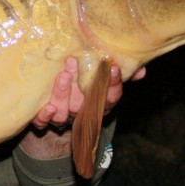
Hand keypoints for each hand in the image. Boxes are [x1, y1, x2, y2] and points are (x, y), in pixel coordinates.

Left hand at [31, 57, 145, 129]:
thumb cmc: (81, 85)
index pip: (111, 97)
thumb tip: (141, 70)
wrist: (53, 102)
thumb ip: (120, 74)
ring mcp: (63, 118)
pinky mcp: (44, 121)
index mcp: (98, 103)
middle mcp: (81, 112)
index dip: (113, 84)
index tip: (113, 67)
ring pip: (64, 113)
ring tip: (62, 76)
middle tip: (73, 61)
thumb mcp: (100, 77)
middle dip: (80, 84)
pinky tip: (46, 107)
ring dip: (63, 95)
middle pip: (84, 104)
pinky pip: (44, 124)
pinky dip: (45, 117)